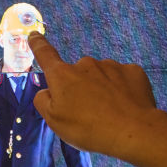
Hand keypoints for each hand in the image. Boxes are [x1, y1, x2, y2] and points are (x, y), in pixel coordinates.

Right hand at [28, 32, 158, 155]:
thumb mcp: (54, 121)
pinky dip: (122, 90)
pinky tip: (125, 106)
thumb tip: (47, 91)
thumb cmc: (87, 128)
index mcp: (63, 75)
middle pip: (78, 74)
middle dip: (80, 87)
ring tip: (109, 113)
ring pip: (101, 76)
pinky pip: (122, 78)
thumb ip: (44, 102)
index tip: (33, 35)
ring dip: (102, 89)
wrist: (132, 131)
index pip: (46, 54)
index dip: (38, 45)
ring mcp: (111, 66)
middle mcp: (85, 64)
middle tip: (87, 112)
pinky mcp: (133, 71)